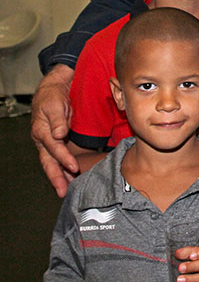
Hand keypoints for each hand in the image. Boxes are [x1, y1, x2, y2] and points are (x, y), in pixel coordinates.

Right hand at [30, 65, 77, 196]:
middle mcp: (43, 140)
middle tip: (62, 192)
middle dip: (56, 177)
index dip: (64, 158)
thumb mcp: (54, 104)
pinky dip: (62, 168)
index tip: (74, 166)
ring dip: (59, 177)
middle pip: (49, 162)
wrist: (53, 90)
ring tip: (65, 190)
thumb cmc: (53, 97)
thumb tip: (59, 134)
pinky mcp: (56, 142)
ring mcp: (48, 142)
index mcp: (41, 131)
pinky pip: (57, 158)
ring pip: (52, 163)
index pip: (54, 148)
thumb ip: (57, 120)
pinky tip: (69, 177)